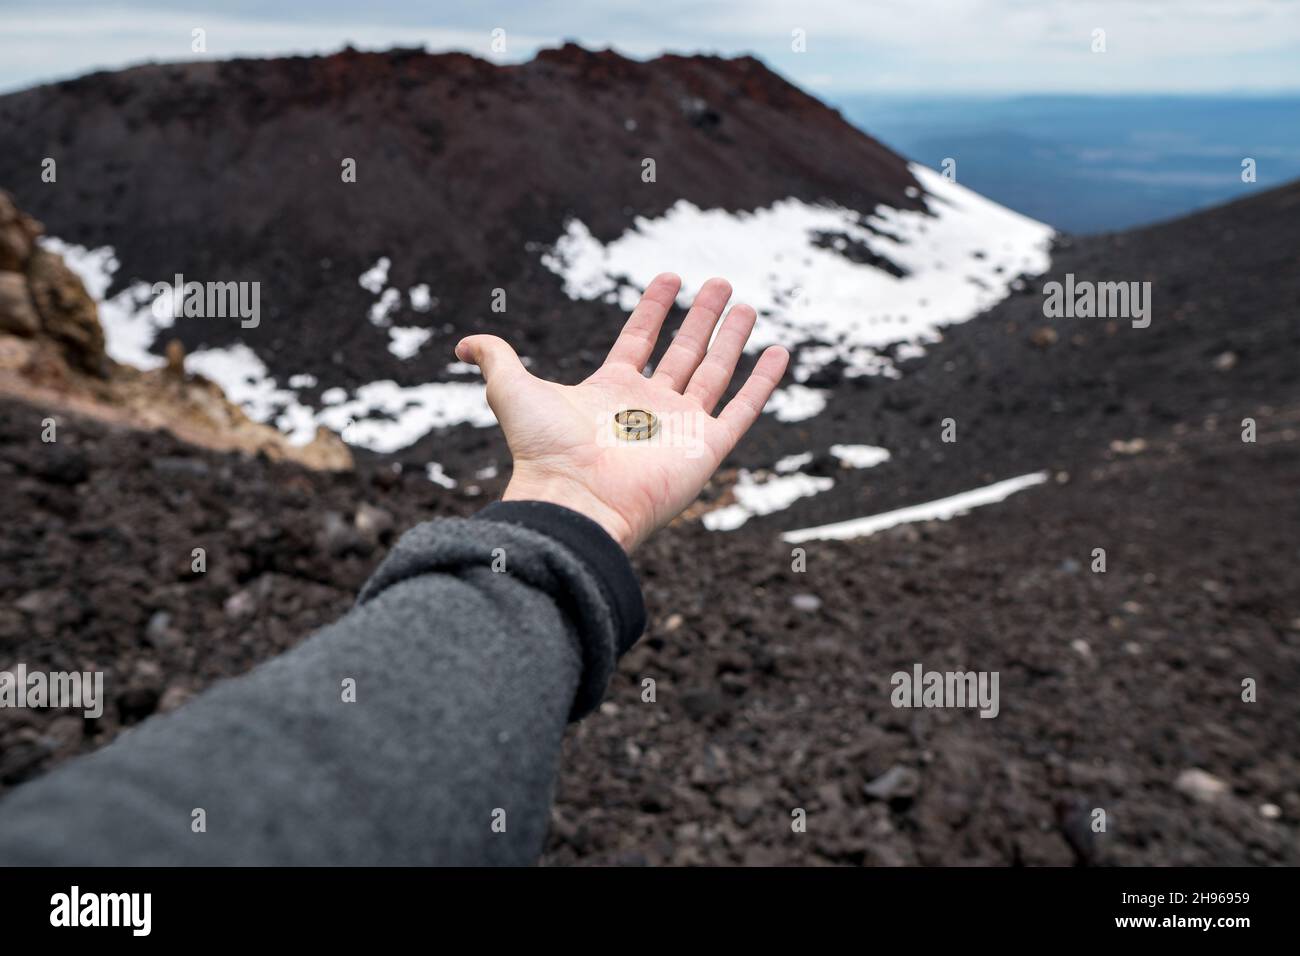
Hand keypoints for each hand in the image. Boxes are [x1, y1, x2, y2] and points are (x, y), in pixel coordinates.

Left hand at [455, 274, 788, 551]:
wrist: (574, 500)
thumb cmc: (543, 452)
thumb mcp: (512, 391)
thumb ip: (495, 359)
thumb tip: (462, 343)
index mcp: (612, 391)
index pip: (640, 340)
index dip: (654, 308)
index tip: (670, 277)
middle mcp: (650, 407)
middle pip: (683, 352)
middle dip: (702, 318)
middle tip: (721, 283)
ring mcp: (681, 427)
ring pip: (715, 373)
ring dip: (733, 339)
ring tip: (747, 305)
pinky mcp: (707, 448)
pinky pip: (743, 409)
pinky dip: (763, 382)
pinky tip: (778, 352)